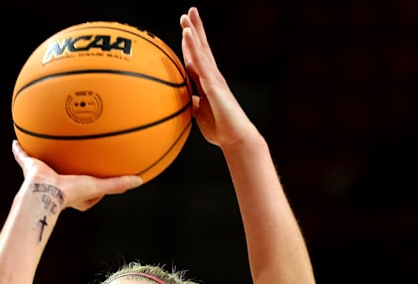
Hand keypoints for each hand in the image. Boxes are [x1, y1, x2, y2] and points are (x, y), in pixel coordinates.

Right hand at [12, 140, 142, 211]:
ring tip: (46, 141)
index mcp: (73, 192)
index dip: (95, 181)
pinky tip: (15, 142)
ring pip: (45, 162)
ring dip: (45, 154)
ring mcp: (42, 174)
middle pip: (66, 171)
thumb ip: (117, 185)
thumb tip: (139, 181)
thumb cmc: (70, 193)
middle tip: (76, 157)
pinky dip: (19, 150)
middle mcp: (57, 183)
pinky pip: (23, 156)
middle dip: (70, 165)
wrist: (46, 192)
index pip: (88, 187)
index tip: (103, 175)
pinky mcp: (30, 166)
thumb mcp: (98, 186)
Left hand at [180, 7, 258, 147]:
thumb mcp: (199, 114)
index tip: (185, 30)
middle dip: (195, 29)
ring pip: (202, 50)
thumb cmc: (219, 128)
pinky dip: (193, 46)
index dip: (191, 44)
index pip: (197, 59)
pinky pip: (201, 61)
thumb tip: (183, 100)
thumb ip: (192, 104)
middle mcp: (212, 76)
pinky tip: (188, 34)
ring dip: (194, 31)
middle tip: (189, 12)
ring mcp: (214, 78)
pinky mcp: (214, 83)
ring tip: (188, 15)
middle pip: (202, 48)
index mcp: (207, 83)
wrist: (234, 137)